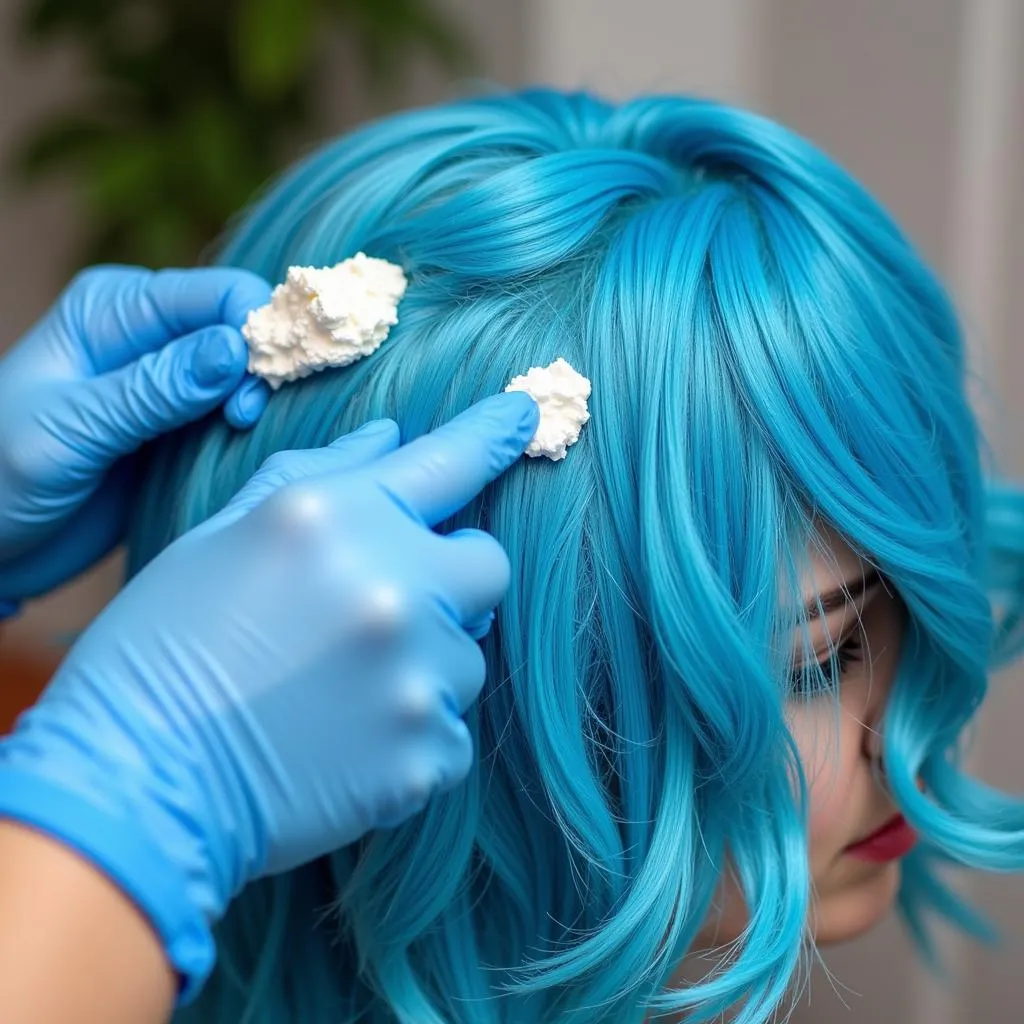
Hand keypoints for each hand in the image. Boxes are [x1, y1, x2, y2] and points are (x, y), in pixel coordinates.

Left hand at [0, 265, 271, 602]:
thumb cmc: (2, 478)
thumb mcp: (72, 431)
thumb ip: (152, 389)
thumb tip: (235, 348)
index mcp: (111, 309)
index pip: (215, 294)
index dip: (253, 329)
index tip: (256, 389)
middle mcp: (146, 333)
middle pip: (240, 325)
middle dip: (261, 365)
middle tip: (244, 419)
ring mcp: (168, 379)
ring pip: (247, 369)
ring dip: (259, 398)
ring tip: (239, 433)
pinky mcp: (182, 425)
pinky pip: (236, 410)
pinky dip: (252, 424)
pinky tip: (241, 445)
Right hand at [0, 391, 538, 997]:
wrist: (136, 783)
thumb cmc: (161, 649)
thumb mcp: (221, 536)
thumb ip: (317, 475)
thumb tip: (390, 437)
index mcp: (334, 519)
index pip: (446, 461)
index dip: (492, 434)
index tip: (523, 417)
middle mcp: (391, 587)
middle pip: (487, 565)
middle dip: (452, 578)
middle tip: (388, 604)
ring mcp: (416, 674)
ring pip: (469, 655)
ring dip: (425, 664)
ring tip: (341, 691)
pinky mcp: (425, 754)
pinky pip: (453, 731)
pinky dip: (412, 734)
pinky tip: (347, 742)